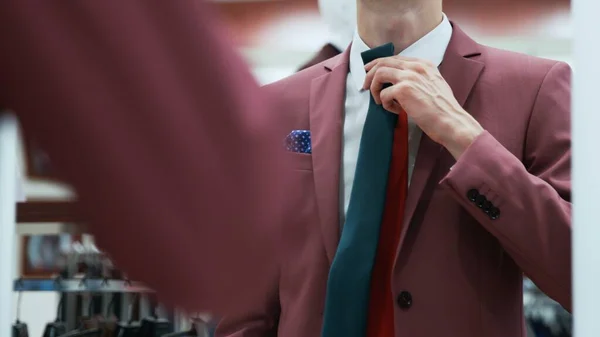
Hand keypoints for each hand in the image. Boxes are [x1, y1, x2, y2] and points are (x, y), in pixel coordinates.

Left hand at [363, 56, 482, 158]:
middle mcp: (416, 66)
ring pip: (379, 73)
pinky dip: (386, 104)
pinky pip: (383, 94)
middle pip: (383, 62)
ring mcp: (410, 76)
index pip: (394, 58)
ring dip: (374, 88)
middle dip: (369, 74)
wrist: (451, 121)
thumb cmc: (442, 109)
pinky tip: (397, 111)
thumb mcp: (433, 85)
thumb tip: (396, 82)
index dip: (378, 64)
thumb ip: (418, 79)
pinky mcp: (403, 89)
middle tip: (364, 86)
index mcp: (424, 64)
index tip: (368, 72)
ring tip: (380, 102)